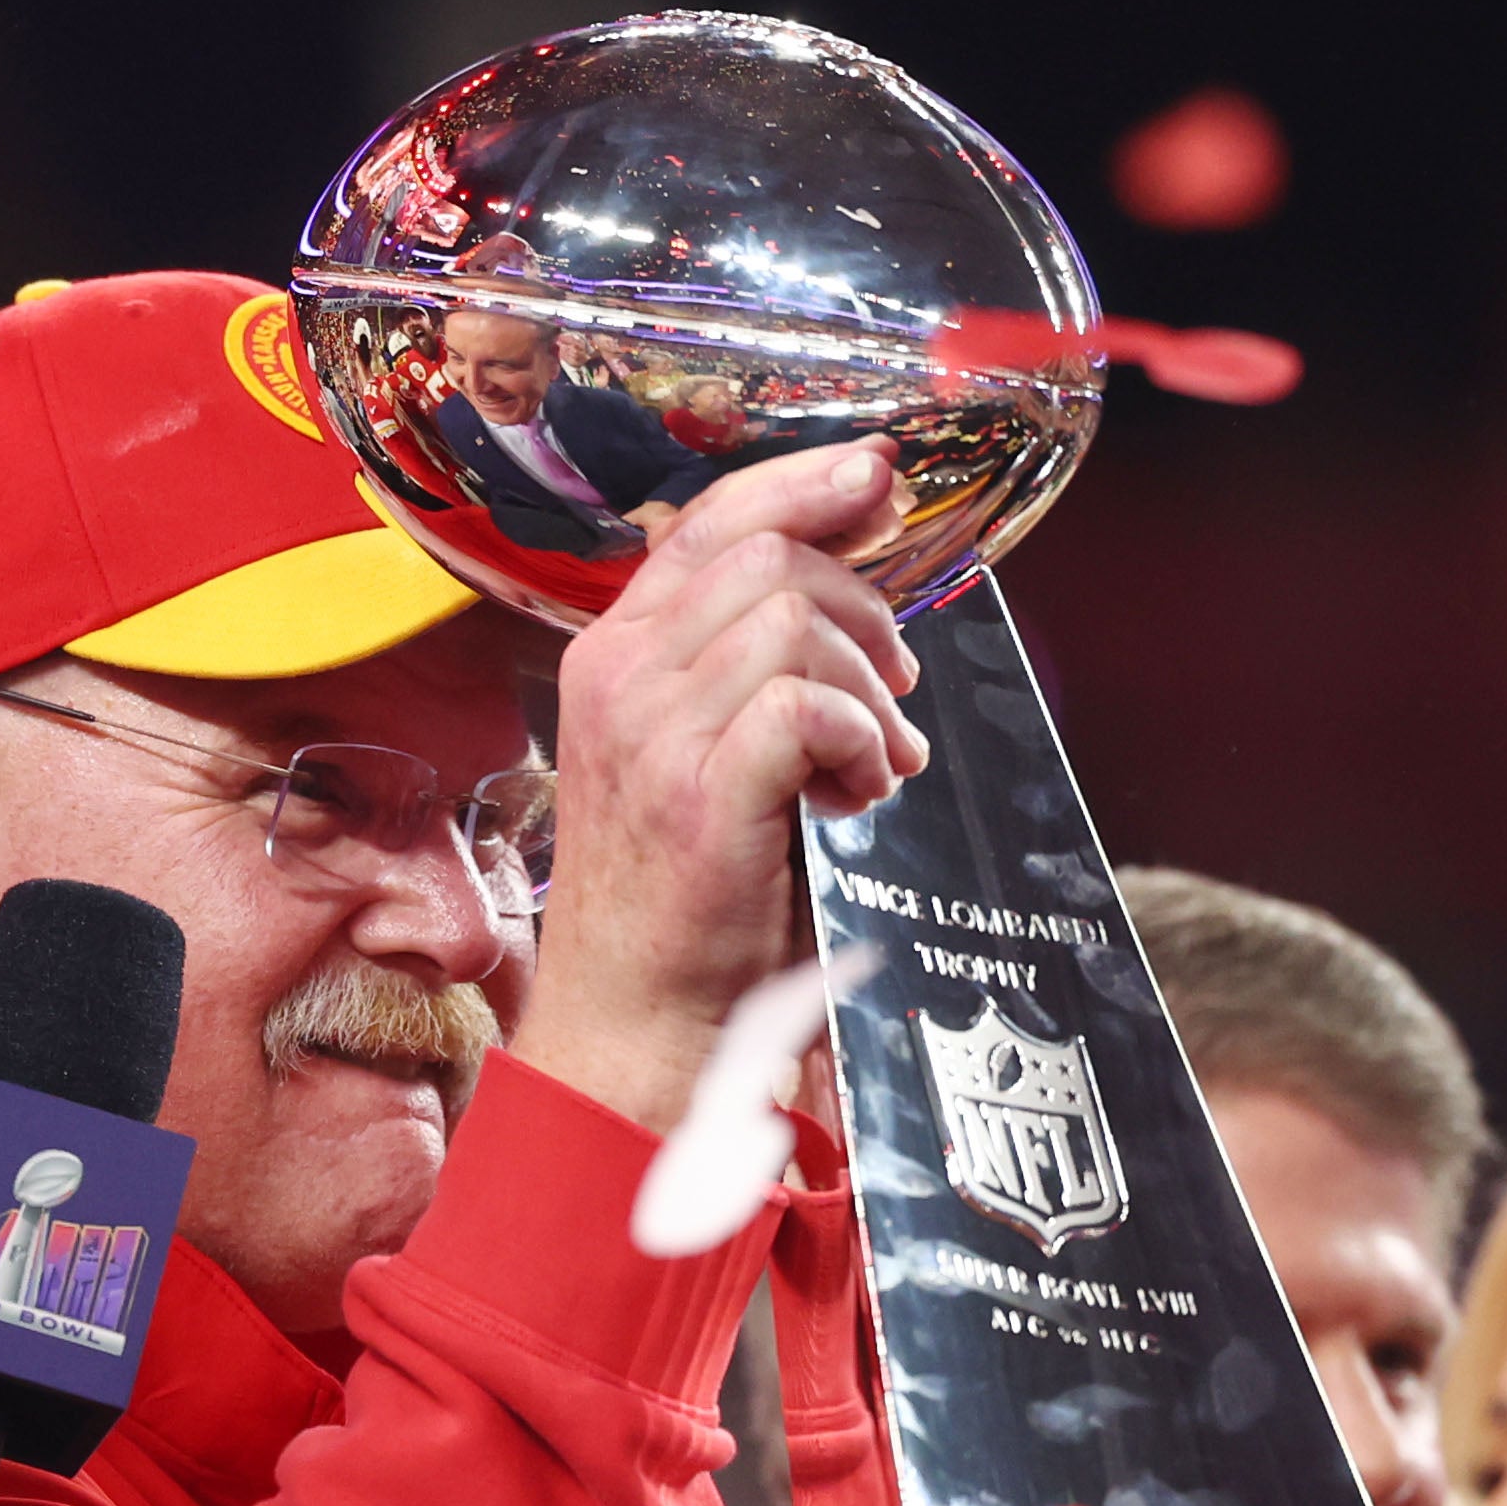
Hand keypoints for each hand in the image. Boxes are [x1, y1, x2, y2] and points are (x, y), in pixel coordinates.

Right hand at [506, 443, 931, 1133]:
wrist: (642, 1024)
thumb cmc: (689, 898)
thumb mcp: (706, 751)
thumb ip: (751, 665)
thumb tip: (854, 584)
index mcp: (615, 654)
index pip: (713, 520)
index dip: (807, 485)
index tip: (879, 481)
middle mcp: (619, 677)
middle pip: (770, 558)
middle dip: (862, 610)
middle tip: (890, 690)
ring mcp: (649, 734)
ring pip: (794, 623)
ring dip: (866, 688)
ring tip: (874, 765)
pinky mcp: (695, 796)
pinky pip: (804, 704)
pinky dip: (857, 739)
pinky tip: (857, 793)